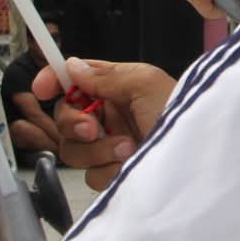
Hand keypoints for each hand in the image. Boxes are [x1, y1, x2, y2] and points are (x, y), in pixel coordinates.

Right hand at [38, 56, 177, 190]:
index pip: (75, 79)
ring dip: (98, 149)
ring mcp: (110, 145)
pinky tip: (130, 164)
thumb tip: (73, 66)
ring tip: (128, 148)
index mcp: (118, 86)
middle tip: (94, 129)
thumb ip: (106, 76)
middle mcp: (111, 115)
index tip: (42, 87)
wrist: (197, 160)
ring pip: (74, 148)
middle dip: (74, 123)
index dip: (54, 80)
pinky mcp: (113, 172)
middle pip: (66, 116)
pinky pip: (91, 174)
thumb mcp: (145, 85)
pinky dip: (108, 170)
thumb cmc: (181, 114)